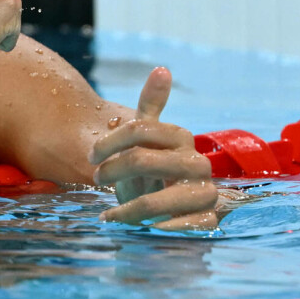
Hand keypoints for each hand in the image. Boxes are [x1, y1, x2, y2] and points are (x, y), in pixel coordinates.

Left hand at [89, 67, 218, 229]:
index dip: (109, 142)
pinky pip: (185, 226)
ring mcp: (204, 192)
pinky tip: (138, 230)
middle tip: (95, 179)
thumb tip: (162, 68)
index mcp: (180, 136)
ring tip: (109, 216)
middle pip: (142, 160)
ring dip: (128, 209)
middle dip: (113, 170)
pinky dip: (158, 230)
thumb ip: (151, 106)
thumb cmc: (151, 169)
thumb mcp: (147, 137)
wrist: (170, 206)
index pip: (139, 129)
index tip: (91, 156)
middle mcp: (197, 163)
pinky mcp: (208, 220)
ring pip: (159, 200)